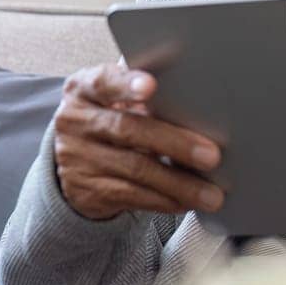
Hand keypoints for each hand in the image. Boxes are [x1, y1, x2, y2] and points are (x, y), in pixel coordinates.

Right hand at [51, 62, 224, 220]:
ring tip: (211, 194)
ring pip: (135, 169)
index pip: (104, 82)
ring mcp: (77, 158)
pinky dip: (164, 200)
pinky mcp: (85, 190)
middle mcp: (75, 121)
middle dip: (175, 143)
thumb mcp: (117, 100)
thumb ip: (146, 97)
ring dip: (179, 184)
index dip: (127, 84)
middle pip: (129, 130)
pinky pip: (131, 196)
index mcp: (84, 88)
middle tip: (212, 156)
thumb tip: (202, 109)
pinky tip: (187, 202)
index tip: (152, 86)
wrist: (73, 159)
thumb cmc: (112, 117)